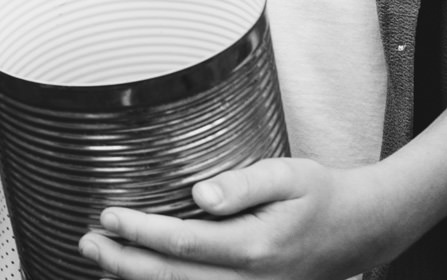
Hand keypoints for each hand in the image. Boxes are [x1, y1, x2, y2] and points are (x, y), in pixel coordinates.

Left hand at [79, 159, 397, 279]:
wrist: (359, 231)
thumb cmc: (320, 196)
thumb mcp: (289, 176)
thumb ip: (244, 184)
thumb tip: (199, 194)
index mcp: (256, 247)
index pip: (183, 243)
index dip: (141, 231)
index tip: (108, 214)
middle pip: (173, 279)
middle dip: (124, 262)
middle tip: (88, 241)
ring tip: (99, 262)